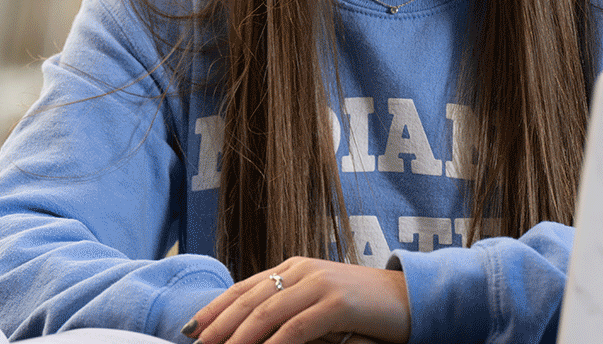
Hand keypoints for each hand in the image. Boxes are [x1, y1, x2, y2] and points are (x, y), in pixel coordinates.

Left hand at [186, 257, 409, 343]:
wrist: (409, 299)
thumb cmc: (363, 309)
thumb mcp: (319, 304)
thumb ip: (289, 311)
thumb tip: (253, 333)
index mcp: (294, 268)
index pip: (245, 287)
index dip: (216, 308)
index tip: (193, 328)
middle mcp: (303, 270)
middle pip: (250, 298)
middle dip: (220, 324)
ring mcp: (320, 283)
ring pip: (268, 311)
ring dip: (241, 337)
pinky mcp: (338, 302)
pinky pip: (298, 326)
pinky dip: (275, 343)